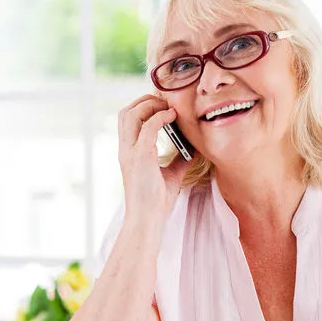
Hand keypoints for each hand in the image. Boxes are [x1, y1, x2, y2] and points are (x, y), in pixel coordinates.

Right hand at [118, 94, 191, 221]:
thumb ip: (180, 159)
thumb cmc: (157, 201)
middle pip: (125, 112)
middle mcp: (126, 149)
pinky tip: (173, 116)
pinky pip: (148, 126)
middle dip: (144, 101)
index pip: (128, 120)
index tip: (163, 105)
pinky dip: (161, 117)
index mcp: (129, 152)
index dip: (143, 107)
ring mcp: (131, 152)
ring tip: (168, 107)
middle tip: (165, 102)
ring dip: (150, 105)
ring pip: (131, 114)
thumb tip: (195, 147)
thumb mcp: (172, 174)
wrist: (148, 219)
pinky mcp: (140, 156)